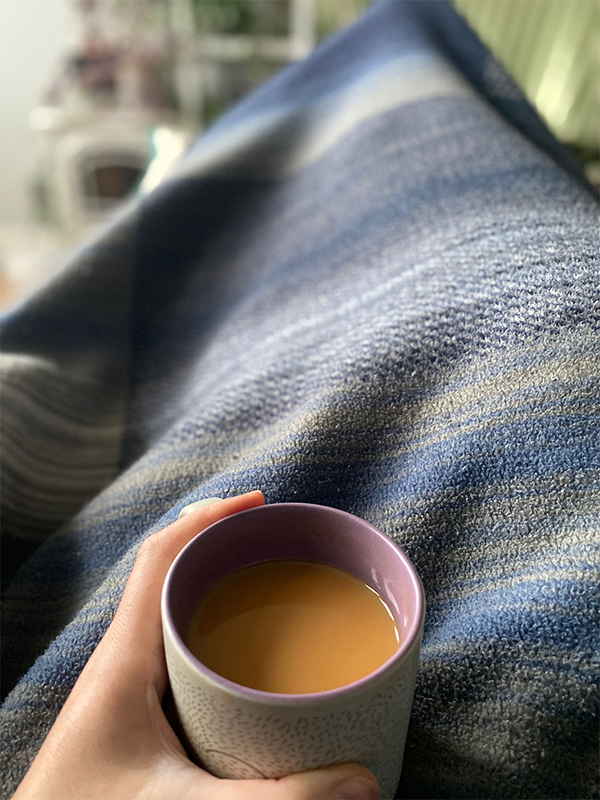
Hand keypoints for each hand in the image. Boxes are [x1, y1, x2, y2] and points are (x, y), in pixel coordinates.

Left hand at [13, 492, 380, 799]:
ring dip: (217, 594)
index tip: (258, 503)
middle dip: (223, 551)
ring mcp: (127, 689)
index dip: (207, 518)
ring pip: (174, 616)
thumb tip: (362, 782)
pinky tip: (247, 670)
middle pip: (172, 577)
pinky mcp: (136, 719)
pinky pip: (177, 655)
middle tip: (280, 546)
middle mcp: (123, 662)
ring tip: (272, 593)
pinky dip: (212, 640)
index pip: (161, 558)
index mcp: (123, 659)